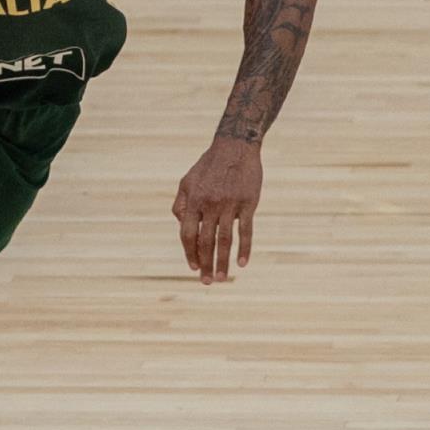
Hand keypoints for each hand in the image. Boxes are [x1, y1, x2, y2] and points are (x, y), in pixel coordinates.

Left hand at [172, 137, 262, 284]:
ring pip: (225, 240)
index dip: (189, 252)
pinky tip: (242, 262)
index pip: (188, 233)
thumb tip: (181, 226)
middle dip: (204, 264)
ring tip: (221, 279)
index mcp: (194, 200)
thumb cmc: (209, 165)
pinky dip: (244, 248)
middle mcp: (210, 204)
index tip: (192, 268)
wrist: (235, 146)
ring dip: (222, 262)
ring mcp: (230, 204)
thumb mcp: (187, 181)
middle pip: (205, 241)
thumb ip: (180, 204)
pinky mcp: (248, 203)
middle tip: (205, 283)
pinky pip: (246, 230)